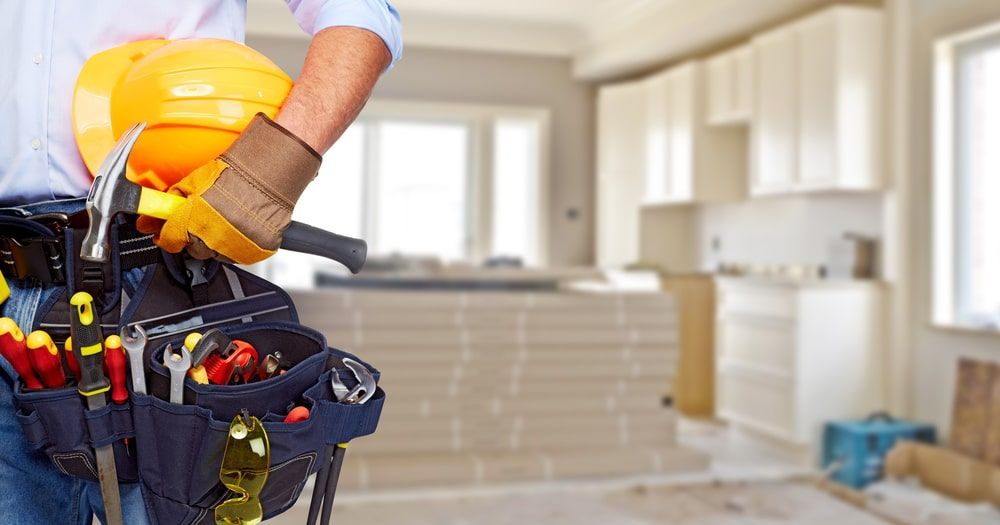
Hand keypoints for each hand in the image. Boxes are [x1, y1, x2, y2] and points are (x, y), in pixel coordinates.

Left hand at [137, 114, 320, 263]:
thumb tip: (153, 216)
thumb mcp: (194, 182)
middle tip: (205, 220)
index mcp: (192, 223)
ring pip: (218, 255)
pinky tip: (242, 226)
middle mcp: (213, 240)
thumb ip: (171, 202)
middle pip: (194, 250)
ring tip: (228, 220)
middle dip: (195, 237)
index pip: (170, 241)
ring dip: (218, 242)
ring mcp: (236, 248)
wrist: (269, 174)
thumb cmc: (235, 174)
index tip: (170, 232)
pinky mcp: (257, 251)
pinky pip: (242, 255)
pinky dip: (240, 244)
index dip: (168, 235)